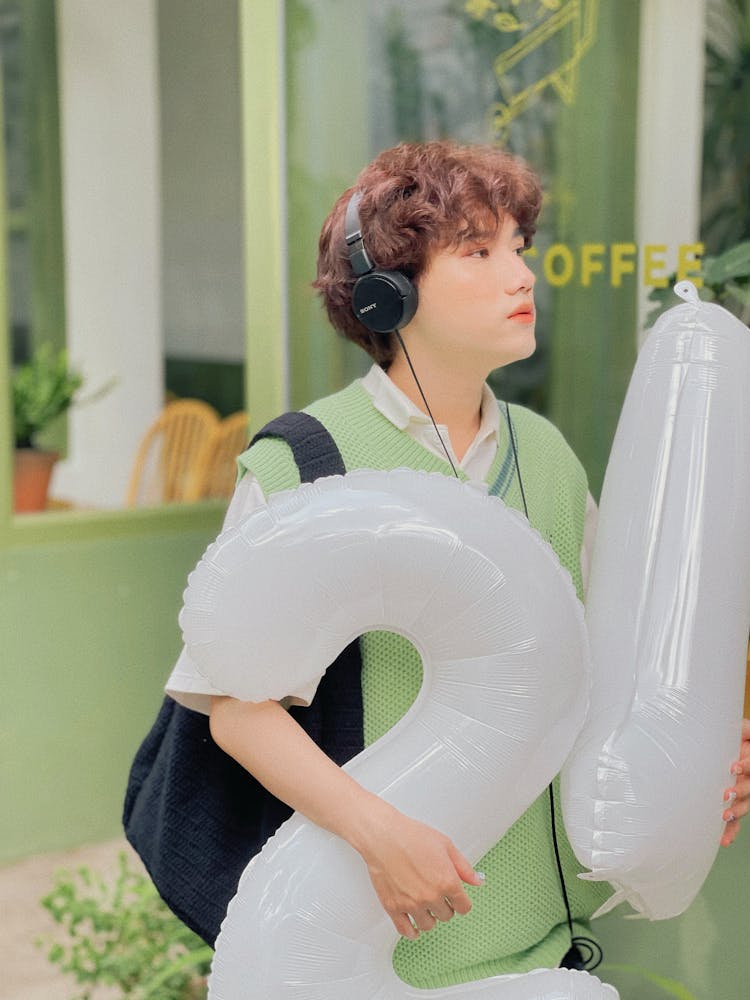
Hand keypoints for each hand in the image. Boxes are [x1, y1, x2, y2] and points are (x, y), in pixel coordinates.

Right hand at [355, 802, 483, 939]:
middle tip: (438, 895)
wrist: (383, 836)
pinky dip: (411, 931)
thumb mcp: (446, 845)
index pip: (464, 907)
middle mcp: (431, 897)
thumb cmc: (412, 836)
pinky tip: (413, 924)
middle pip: (446, 916)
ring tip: (425, 905)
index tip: (457, 899)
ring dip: (429, 917)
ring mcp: (411, 904)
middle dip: (445, 906)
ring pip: (428, 925)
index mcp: (447, 882)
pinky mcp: (393, 907)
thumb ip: (464, 867)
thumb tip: (477, 881)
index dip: (461, 902)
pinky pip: (405, 930)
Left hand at [721, 718, 749, 845]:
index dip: (746, 766)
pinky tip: (724, 840)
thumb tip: (746, 728)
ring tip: (725, 816)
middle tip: (726, 794)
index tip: (734, 768)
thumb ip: (745, 728)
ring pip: (744, 806)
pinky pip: (735, 822)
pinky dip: (731, 831)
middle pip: (749, 788)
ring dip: (736, 812)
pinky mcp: (733, 804)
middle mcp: (749, 780)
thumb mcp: (741, 729)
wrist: (724, 747)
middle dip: (740, 791)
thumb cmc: (729, 736)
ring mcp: (742, 793)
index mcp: (749, 762)